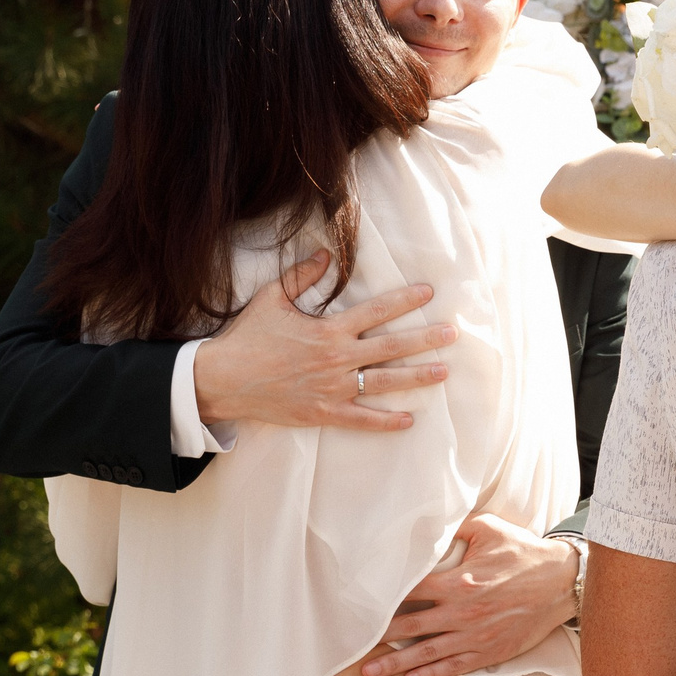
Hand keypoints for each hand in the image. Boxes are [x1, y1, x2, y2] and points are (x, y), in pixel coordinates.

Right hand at [191, 251, 456, 430]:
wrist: (223, 379)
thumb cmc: (248, 337)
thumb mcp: (273, 299)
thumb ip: (303, 276)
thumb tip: (326, 255)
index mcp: (329, 330)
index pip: (376, 311)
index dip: (404, 300)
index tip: (428, 292)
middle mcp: (337, 359)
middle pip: (391, 347)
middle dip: (425, 339)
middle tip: (453, 333)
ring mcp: (332, 389)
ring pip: (384, 382)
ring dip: (416, 377)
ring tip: (443, 372)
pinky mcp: (323, 413)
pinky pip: (361, 419)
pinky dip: (386, 421)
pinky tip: (409, 419)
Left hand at [357, 511, 579, 675]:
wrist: (560, 582)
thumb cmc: (523, 552)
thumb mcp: (489, 528)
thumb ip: (456, 527)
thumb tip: (429, 523)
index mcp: (458, 581)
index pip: (410, 592)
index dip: (383, 599)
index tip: (360, 606)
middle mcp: (463, 612)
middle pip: (411, 627)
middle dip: (379, 638)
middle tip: (352, 648)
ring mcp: (475, 635)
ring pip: (428, 653)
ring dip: (397, 665)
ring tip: (372, 673)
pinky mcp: (489, 651)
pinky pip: (454, 666)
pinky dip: (431, 675)